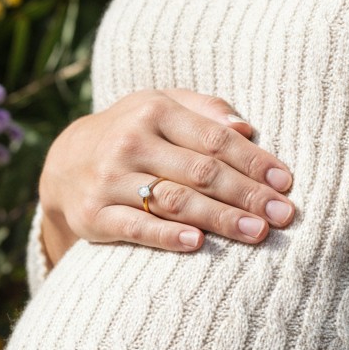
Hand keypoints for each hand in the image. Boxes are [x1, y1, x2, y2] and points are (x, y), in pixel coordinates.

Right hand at [38, 89, 295, 265]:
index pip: (214, 139)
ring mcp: (110, 180)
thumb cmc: (131, 133)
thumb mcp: (160, 106)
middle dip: (247, 194)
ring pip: (174, 201)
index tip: (285, 183)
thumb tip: (246, 127)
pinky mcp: (94, 215)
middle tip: (284, 215)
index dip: (253, 161)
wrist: (64, 163)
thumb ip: (205, 111)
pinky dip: (166, 236)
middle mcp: (130, 142)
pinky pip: (136, 228)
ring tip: (257, 232)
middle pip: (200, 172)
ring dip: (220, 218)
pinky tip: (198, 243)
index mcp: (154, 111)